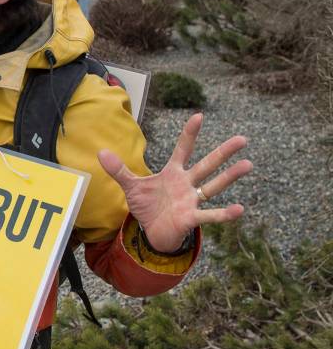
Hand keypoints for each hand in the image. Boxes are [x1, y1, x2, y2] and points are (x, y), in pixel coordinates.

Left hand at [97, 113, 251, 252]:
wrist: (152, 232)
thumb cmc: (148, 206)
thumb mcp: (130, 186)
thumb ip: (119, 170)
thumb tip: (100, 152)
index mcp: (173, 173)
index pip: (183, 149)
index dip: (189, 134)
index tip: (199, 116)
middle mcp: (186, 184)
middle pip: (207, 165)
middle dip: (223, 152)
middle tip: (242, 139)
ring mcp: (191, 200)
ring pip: (213, 186)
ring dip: (230, 176)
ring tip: (248, 164)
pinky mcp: (191, 218)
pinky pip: (209, 215)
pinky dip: (223, 214)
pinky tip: (239, 209)